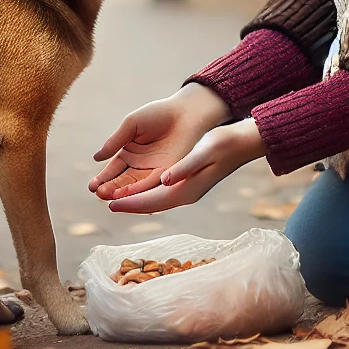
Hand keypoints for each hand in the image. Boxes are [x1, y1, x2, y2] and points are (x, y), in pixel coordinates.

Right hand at [89, 83, 229, 199]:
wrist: (186, 112)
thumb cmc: (159, 114)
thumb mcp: (132, 124)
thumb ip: (116, 140)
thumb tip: (96, 158)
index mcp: (130, 152)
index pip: (113, 169)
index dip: (103, 178)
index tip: (91, 186)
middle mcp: (140, 165)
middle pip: (122, 181)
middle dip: (109, 188)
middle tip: (97, 192)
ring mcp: (154, 171)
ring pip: (134, 186)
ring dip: (121, 193)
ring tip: (106, 196)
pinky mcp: (168, 173)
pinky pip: (151, 185)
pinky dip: (139, 191)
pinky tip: (127, 196)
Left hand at [106, 120, 265, 213]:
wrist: (242, 144)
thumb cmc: (223, 144)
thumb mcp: (203, 152)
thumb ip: (183, 167)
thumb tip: (164, 180)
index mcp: (186, 190)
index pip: (152, 201)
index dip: (130, 203)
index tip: (110, 204)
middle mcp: (186, 195)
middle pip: (152, 205)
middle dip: (129, 205)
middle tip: (106, 203)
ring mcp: (188, 191)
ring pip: (156, 200)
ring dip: (137, 200)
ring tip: (117, 198)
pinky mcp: (190, 184)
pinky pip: (163, 194)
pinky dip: (147, 193)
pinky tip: (140, 188)